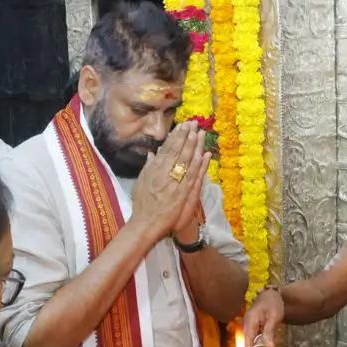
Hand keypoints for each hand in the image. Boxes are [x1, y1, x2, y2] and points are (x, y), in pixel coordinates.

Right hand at [130, 122, 207, 240]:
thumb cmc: (142, 204)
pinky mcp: (183, 193)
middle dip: (187, 136)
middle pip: (179, 151)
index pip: (167, 148)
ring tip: (201, 133)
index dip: (176, 136)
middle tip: (194, 123)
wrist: (145, 222)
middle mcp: (165, 173)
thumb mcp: (140, 182)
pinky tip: (205, 154)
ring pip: (188, 161)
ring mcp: (175, 183)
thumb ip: (148, 166)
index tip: (183, 126)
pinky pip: (194, 176)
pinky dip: (201, 165)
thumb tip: (153, 153)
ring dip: (195, 146)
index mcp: (154, 169)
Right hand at [243, 288, 285, 346]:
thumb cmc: (273, 304)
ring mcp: (248, 327)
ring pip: (250, 342)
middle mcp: (246, 325)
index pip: (246, 342)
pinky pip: (254, 339)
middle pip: (247, 344)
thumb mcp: (274, 318)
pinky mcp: (252, 328)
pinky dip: (258, 345)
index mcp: (249, 322)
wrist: (272, 295)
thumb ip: (269, 333)